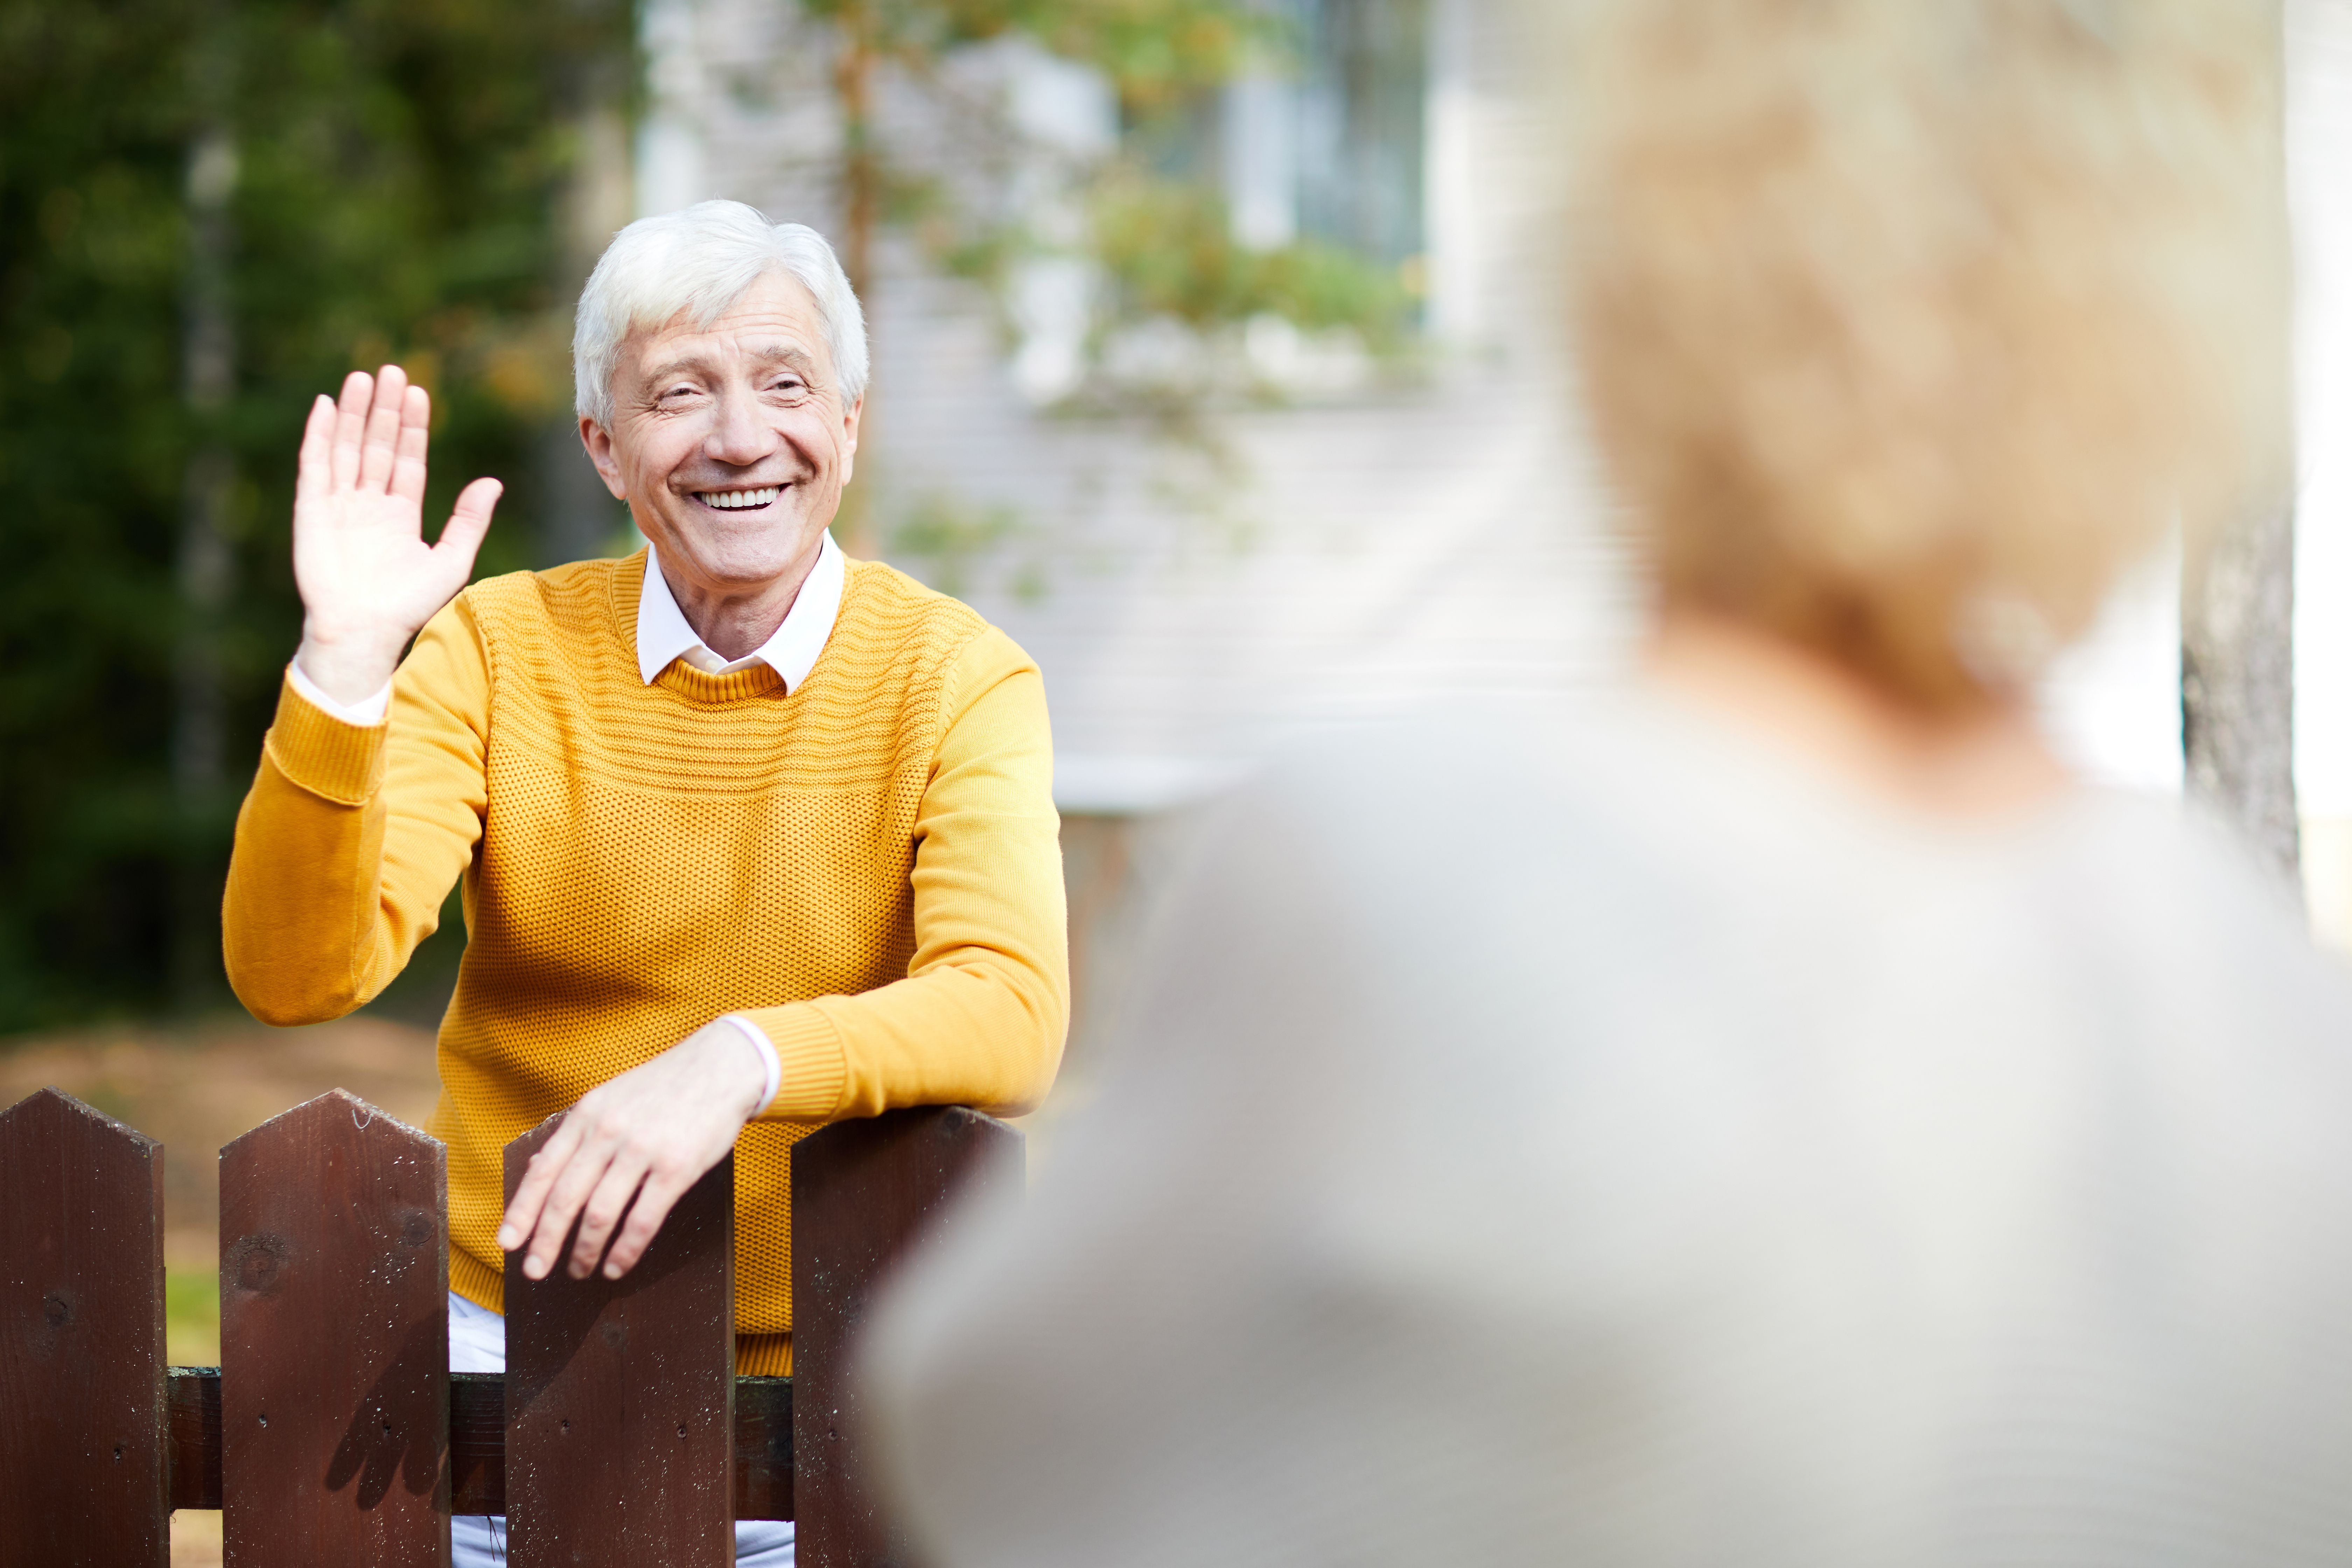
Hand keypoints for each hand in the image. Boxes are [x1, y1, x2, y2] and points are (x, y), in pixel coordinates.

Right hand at [291, 365, 502, 702]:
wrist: (366, 632)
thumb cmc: (407, 607)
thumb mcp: (450, 560)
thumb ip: (469, 520)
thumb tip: (492, 482)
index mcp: (399, 514)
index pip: (407, 459)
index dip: (413, 427)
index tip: (420, 393)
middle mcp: (368, 504)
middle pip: (378, 446)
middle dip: (386, 409)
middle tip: (394, 370)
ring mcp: (338, 505)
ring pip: (348, 447)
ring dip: (355, 413)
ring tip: (364, 377)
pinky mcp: (311, 510)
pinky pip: (315, 465)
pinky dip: (320, 435)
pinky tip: (326, 406)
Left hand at [498, 1021, 769, 1281]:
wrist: (721, 1067)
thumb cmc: (665, 1087)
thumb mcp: (611, 1097)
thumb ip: (578, 1133)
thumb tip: (538, 1168)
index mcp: (587, 1114)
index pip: (543, 1170)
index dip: (522, 1210)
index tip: (507, 1241)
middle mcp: (608, 1131)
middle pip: (566, 1198)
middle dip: (546, 1241)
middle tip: (535, 1270)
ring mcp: (642, 1150)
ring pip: (600, 1214)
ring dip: (585, 1251)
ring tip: (580, 1271)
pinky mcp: (676, 1168)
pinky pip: (642, 1220)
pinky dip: (625, 1251)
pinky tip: (617, 1266)